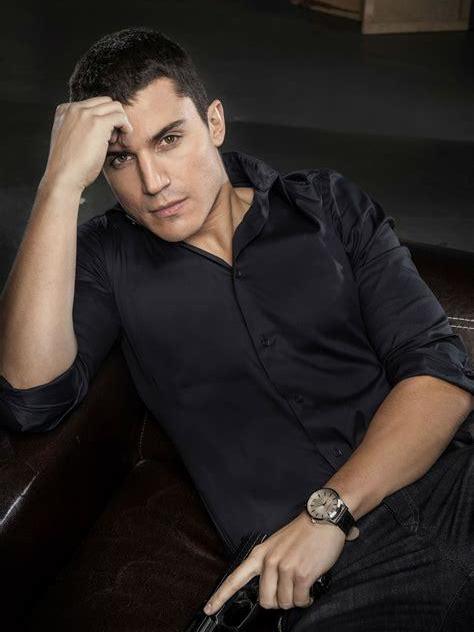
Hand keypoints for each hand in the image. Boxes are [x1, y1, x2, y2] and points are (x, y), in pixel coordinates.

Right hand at [42, 97, 133, 193]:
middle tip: (112, 139)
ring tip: (116, 142)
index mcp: (64, 110)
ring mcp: (85, 113)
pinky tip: (123, 141)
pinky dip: (126, 127)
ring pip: (115, 106)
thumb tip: (102, 130)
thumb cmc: (69, 166)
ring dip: (121, 123)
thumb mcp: (71, 140)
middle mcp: (73, 108)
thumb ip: (81, 129)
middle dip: (113, 118)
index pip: (93, 105)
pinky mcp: (97, 123)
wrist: (63, 177)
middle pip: (105, 102)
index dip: (103, 120)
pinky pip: (120, 116)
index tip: (104, 138)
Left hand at [203, 511, 353, 614]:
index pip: (235, 578)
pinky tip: (310, 586)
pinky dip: (307, 598)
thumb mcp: (276, 544)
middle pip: (265, 600)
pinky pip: (300, 600)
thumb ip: (268, 565)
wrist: (323, 519)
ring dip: (295, 598)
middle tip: (289, 590)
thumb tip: (269, 590)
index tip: (209, 609)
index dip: (220, 596)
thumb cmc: (303, 532)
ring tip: (302, 583)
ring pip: (285, 602)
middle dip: (278, 601)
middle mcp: (269, 561)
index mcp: (260, 554)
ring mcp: (285, 568)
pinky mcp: (301, 574)